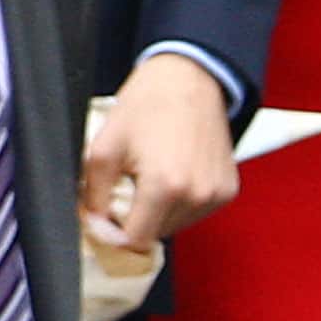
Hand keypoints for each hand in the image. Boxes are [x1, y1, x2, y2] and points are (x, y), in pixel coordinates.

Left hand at [83, 51, 239, 249]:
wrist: (188, 78)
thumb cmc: (148, 105)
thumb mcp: (104, 146)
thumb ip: (93, 195)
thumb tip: (95, 225)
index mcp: (164, 187)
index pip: (135, 241)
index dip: (114, 234)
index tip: (106, 219)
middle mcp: (196, 196)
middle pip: (155, 236)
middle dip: (137, 219)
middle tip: (128, 186)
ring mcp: (216, 195)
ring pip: (176, 226)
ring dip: (159, 212)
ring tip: (154, 176)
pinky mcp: (228, 190)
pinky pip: (196, 213)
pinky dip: (181, 202)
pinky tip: (175, 174)